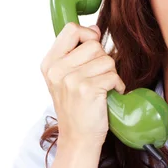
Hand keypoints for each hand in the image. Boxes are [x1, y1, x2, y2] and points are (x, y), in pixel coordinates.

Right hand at [41, 22, 125, 147]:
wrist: (78, 139)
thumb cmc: (76, 106)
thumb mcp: (66, 77)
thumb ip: (76, 52)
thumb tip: (95, 28)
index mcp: (50, 63)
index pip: (71, 29)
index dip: (87, 34)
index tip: (92, 48)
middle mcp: (57, 70)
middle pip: (94, 44)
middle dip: (102, 59)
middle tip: (96, 77)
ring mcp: (71, 80)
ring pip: (107, 59)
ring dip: (111, 73)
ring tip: (102, 87)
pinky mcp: (87, 90)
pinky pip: (113, 75)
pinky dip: (117, 85)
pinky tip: (109, 94)